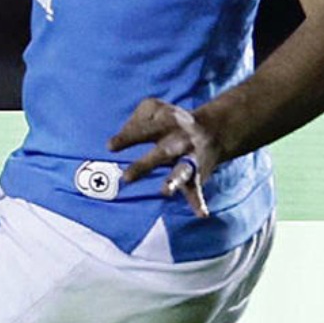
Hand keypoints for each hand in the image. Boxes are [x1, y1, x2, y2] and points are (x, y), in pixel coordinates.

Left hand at [109, 98, 221, 217]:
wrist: (213, 130)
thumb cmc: (170, 120)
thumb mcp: (153, 107)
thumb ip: (135, 118)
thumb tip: (119, 139)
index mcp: (166, 122)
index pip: (144, 130)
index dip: (127, 138)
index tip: (110, 147)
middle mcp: (179, 141)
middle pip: (162, 152)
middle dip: (144, 166)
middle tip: (126, 178)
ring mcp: (189, 158)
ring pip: (182, 170)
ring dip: (173, 181)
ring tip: (165, 191)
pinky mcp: (197, 174)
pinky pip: (197, 188)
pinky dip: (199, 201)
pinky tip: (201, 214)